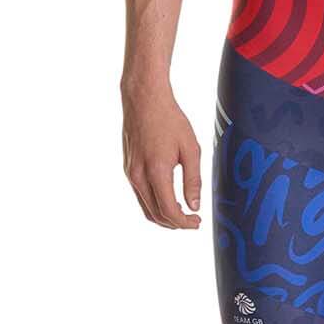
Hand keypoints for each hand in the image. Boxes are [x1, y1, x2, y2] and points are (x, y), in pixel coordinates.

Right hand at [121, 81, 202, 229]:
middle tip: (192, 221)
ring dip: (163, 217)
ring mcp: (130, 173)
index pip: (169, 211)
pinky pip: (140, 195)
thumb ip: (193, 180)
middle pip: (155, 215)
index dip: (184, 223)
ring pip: (145, 208)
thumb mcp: (190, 148)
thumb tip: (194, 205)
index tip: (196, 222)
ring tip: (182, 214)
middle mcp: (138, 176)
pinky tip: (168, 198)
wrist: (144, 99)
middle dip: (174, 224)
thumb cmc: (170, 120)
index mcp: (156, 172)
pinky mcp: (127, 168)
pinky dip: (154, 204)